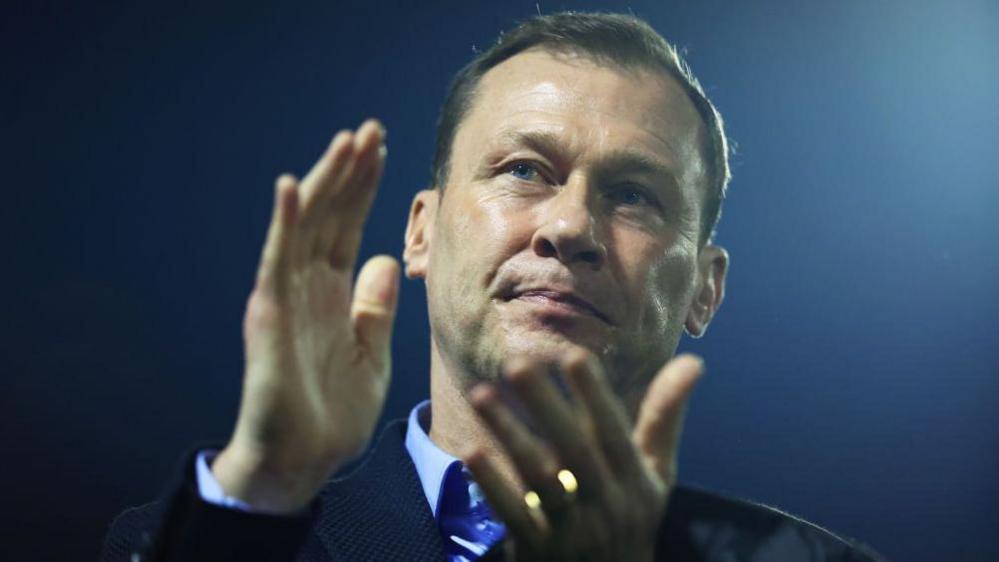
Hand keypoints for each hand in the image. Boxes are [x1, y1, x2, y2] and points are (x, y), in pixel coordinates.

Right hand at [212, 119, 397, 512]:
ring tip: (345, 141)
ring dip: (323, 183)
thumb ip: (375, 307)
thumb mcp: (370, 352)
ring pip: (304, 227)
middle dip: (348, 173)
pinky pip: (276, 262)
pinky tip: (291, 188)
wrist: (302, 459)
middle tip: (369, 130)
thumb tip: (383, 258)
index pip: (348, 228)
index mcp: (332, 293)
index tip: (383, 152)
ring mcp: (285, 297)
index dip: (363, 190)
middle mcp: (306, 286)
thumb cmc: (333, 412)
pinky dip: (283, 224)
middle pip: (328, 217)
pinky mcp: (270, 316)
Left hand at [465, 349, 703, 560]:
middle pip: (575, 451)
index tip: (574, 356)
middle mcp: (609, 505)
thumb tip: (694, 361)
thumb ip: (664, 418)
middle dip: (547, 406)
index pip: (616, 434)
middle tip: (517, 364)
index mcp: (637, 481)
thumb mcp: (656, 474)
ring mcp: (574, 531)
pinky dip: (494, 483)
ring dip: (510, 435)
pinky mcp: (541, 551)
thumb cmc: (631, 516)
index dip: (596, 397)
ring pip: (540, 479)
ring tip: (481, 395)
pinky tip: (472, 451)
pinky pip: (516, 514)